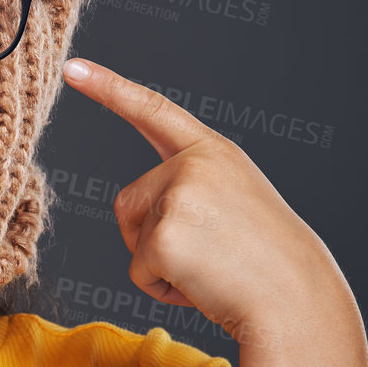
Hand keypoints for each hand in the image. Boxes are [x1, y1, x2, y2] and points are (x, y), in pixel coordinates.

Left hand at [61, 58, 349, 343]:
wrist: (295, 299)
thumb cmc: (265, 261)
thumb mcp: (233, 200)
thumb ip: (189, 187)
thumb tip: (141, 213)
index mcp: (213, 152)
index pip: (153, 111)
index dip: (109, 88)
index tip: (72, 68)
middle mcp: (194, 165)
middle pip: (129, 202)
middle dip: (150, 238)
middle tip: (208, 255)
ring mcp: (179, 196)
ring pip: (133, 238)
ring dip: (160, 265)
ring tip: (210, 269)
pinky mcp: (165, 237)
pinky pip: (138, 271)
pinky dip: (163, 288)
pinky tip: (203, 286)